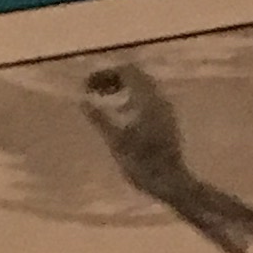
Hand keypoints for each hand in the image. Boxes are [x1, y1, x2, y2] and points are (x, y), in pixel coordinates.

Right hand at [80, 59, 189, 198]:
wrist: (170, 181)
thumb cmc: (141, 163)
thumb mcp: (115, 141)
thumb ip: (99, 118)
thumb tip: (82, 101)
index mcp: (146, 100)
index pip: (126, 72)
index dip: (104, 74)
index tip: (87, 85)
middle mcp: (159, 98)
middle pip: (135, 76)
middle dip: (112, 78)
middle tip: (93, 89)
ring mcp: (165, 108)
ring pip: (142, 86)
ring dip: (122, 87)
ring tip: (103, 98)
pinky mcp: (167, 119)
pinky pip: (148, 98)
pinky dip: (131, 97)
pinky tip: (121, 113)